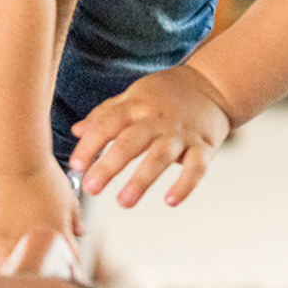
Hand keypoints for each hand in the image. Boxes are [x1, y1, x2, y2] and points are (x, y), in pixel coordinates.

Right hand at [0, 164, 83, 270]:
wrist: (13, 157)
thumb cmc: (42, 171)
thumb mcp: (66, 194)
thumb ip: (74, 216)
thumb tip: (81, 231)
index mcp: (55, 232)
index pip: (67, 263)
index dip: (70, 272)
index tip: (68, 277)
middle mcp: (30, 239)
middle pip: (33, 273)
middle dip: (36, 278)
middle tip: (35, 278)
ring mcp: (4, 237)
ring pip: (4, 269)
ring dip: (8, 272)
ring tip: (9, 274)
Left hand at [70, 66, 232, 207]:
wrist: (212, 85)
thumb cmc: (165, 94)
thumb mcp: (133, 97)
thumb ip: (105, 114)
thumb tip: (76, 131)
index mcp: (136, 107)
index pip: (108, 124)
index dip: (90, 144)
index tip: (75, 166)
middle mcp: (157, 120)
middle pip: (130, 142)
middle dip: (109, 165)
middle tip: (91, 188)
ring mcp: (181, 134)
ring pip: (160, 156)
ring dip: (141, 180)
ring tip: (123, 202)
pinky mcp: (204, 146)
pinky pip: (196, 167)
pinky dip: (185, 185)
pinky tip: (170, 201)